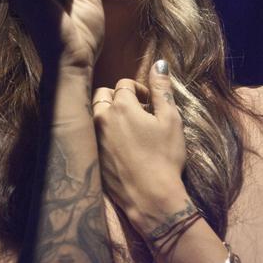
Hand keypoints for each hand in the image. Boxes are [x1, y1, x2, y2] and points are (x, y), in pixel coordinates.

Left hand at [92, 61, 187, 222]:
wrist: (150, 197)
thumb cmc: (165, 158)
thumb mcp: (171, 120)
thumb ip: (162, 90)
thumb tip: (158, 64)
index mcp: (121, 106)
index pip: (124, 83)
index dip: (140, 90)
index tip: (150, 103)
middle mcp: (101, 119)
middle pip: (103, 95)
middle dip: (118, 98)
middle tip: (137, 113)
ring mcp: (93, 139)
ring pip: (95, 115)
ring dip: (109, 115)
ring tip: (128, 128)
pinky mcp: (92, 157)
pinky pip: (94, 137)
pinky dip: (104, 135)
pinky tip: (122, 148)